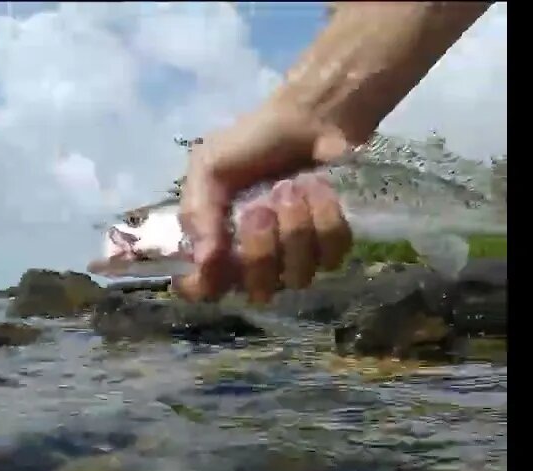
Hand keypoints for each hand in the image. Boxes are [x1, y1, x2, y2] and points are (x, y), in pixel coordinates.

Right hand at [176, 99, 359, 302]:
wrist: (309, 118)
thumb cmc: (253, 142)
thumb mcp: (210, 166)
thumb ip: (199, 211)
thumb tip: (204, 260)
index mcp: (218, 244)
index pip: (205, 289)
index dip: (206, 287)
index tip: (214, 267)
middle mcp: (256, 260)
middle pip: (258, 289)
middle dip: (261, 248)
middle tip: (260, 208)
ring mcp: (296, 257)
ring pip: (297, 274)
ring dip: (295, 227)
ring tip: (292, 187)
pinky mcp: (333, 245)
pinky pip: (331, 255)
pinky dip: (325, 218)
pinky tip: (318, 190)